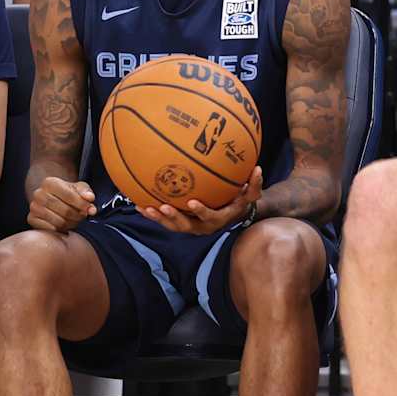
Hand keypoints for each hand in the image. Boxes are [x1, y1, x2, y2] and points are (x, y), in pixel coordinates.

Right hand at [26, 176, 95, 232]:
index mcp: (49, 182)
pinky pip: (51, 230)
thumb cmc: (67, 193)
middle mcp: (38, 194)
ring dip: (71, 224)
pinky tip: (65, 226)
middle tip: (83, 216)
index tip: (90, 209)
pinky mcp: (31, 219)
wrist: (51, 197)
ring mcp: (34, 207)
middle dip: (78, 216)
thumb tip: (90, 198)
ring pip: (59, 222)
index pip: (70, 196)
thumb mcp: (78, 188)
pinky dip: (61, 230)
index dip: (83, 205)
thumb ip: (86, 192)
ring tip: (74, 220)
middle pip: (66, 211)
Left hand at [138, 167, 262, 235]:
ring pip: (172, 225)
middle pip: (185, 226)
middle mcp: (202, 226)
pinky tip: (138, 204)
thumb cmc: (240, 201)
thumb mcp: (251, 195)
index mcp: (219, 219)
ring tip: (145, 208)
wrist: (232, 214)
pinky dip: (152, 213)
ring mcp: (190, 226)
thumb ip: (255, 185)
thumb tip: (258, 169)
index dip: (201, 211)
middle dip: (173, 218)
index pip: (209, 217)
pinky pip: (165, 219)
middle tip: (163, 207)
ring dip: (158, 218)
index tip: (192, 201)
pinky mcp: (181, 222)